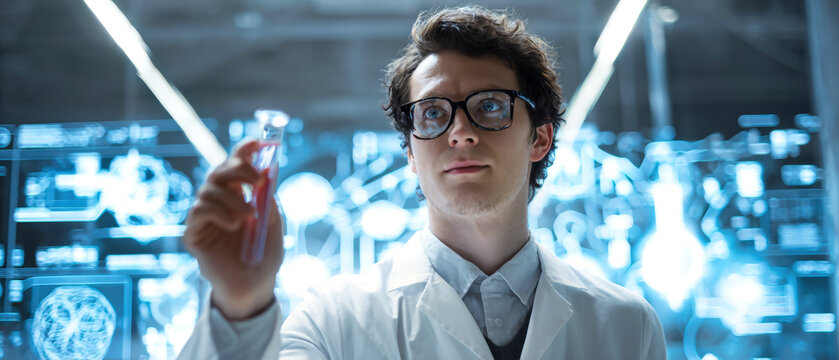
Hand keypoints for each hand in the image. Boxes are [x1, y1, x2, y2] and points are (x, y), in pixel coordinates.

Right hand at [183, 140, 284, 319]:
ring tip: (249, 217)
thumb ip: (268, 200)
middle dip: (238, 169)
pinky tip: (233, 225)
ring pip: (208, 190)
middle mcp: (218, 202)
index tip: (257, 142)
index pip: (235, 165)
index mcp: (238, 195)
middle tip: (256, 180)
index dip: (243, 151)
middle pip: (218, 171)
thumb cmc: (264, 255)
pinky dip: (218, 213)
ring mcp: (204, 217)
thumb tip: (266, 175)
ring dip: (232, 199)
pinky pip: (198, 212)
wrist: (255, 286)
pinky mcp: (194, 234)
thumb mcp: (273, 223)